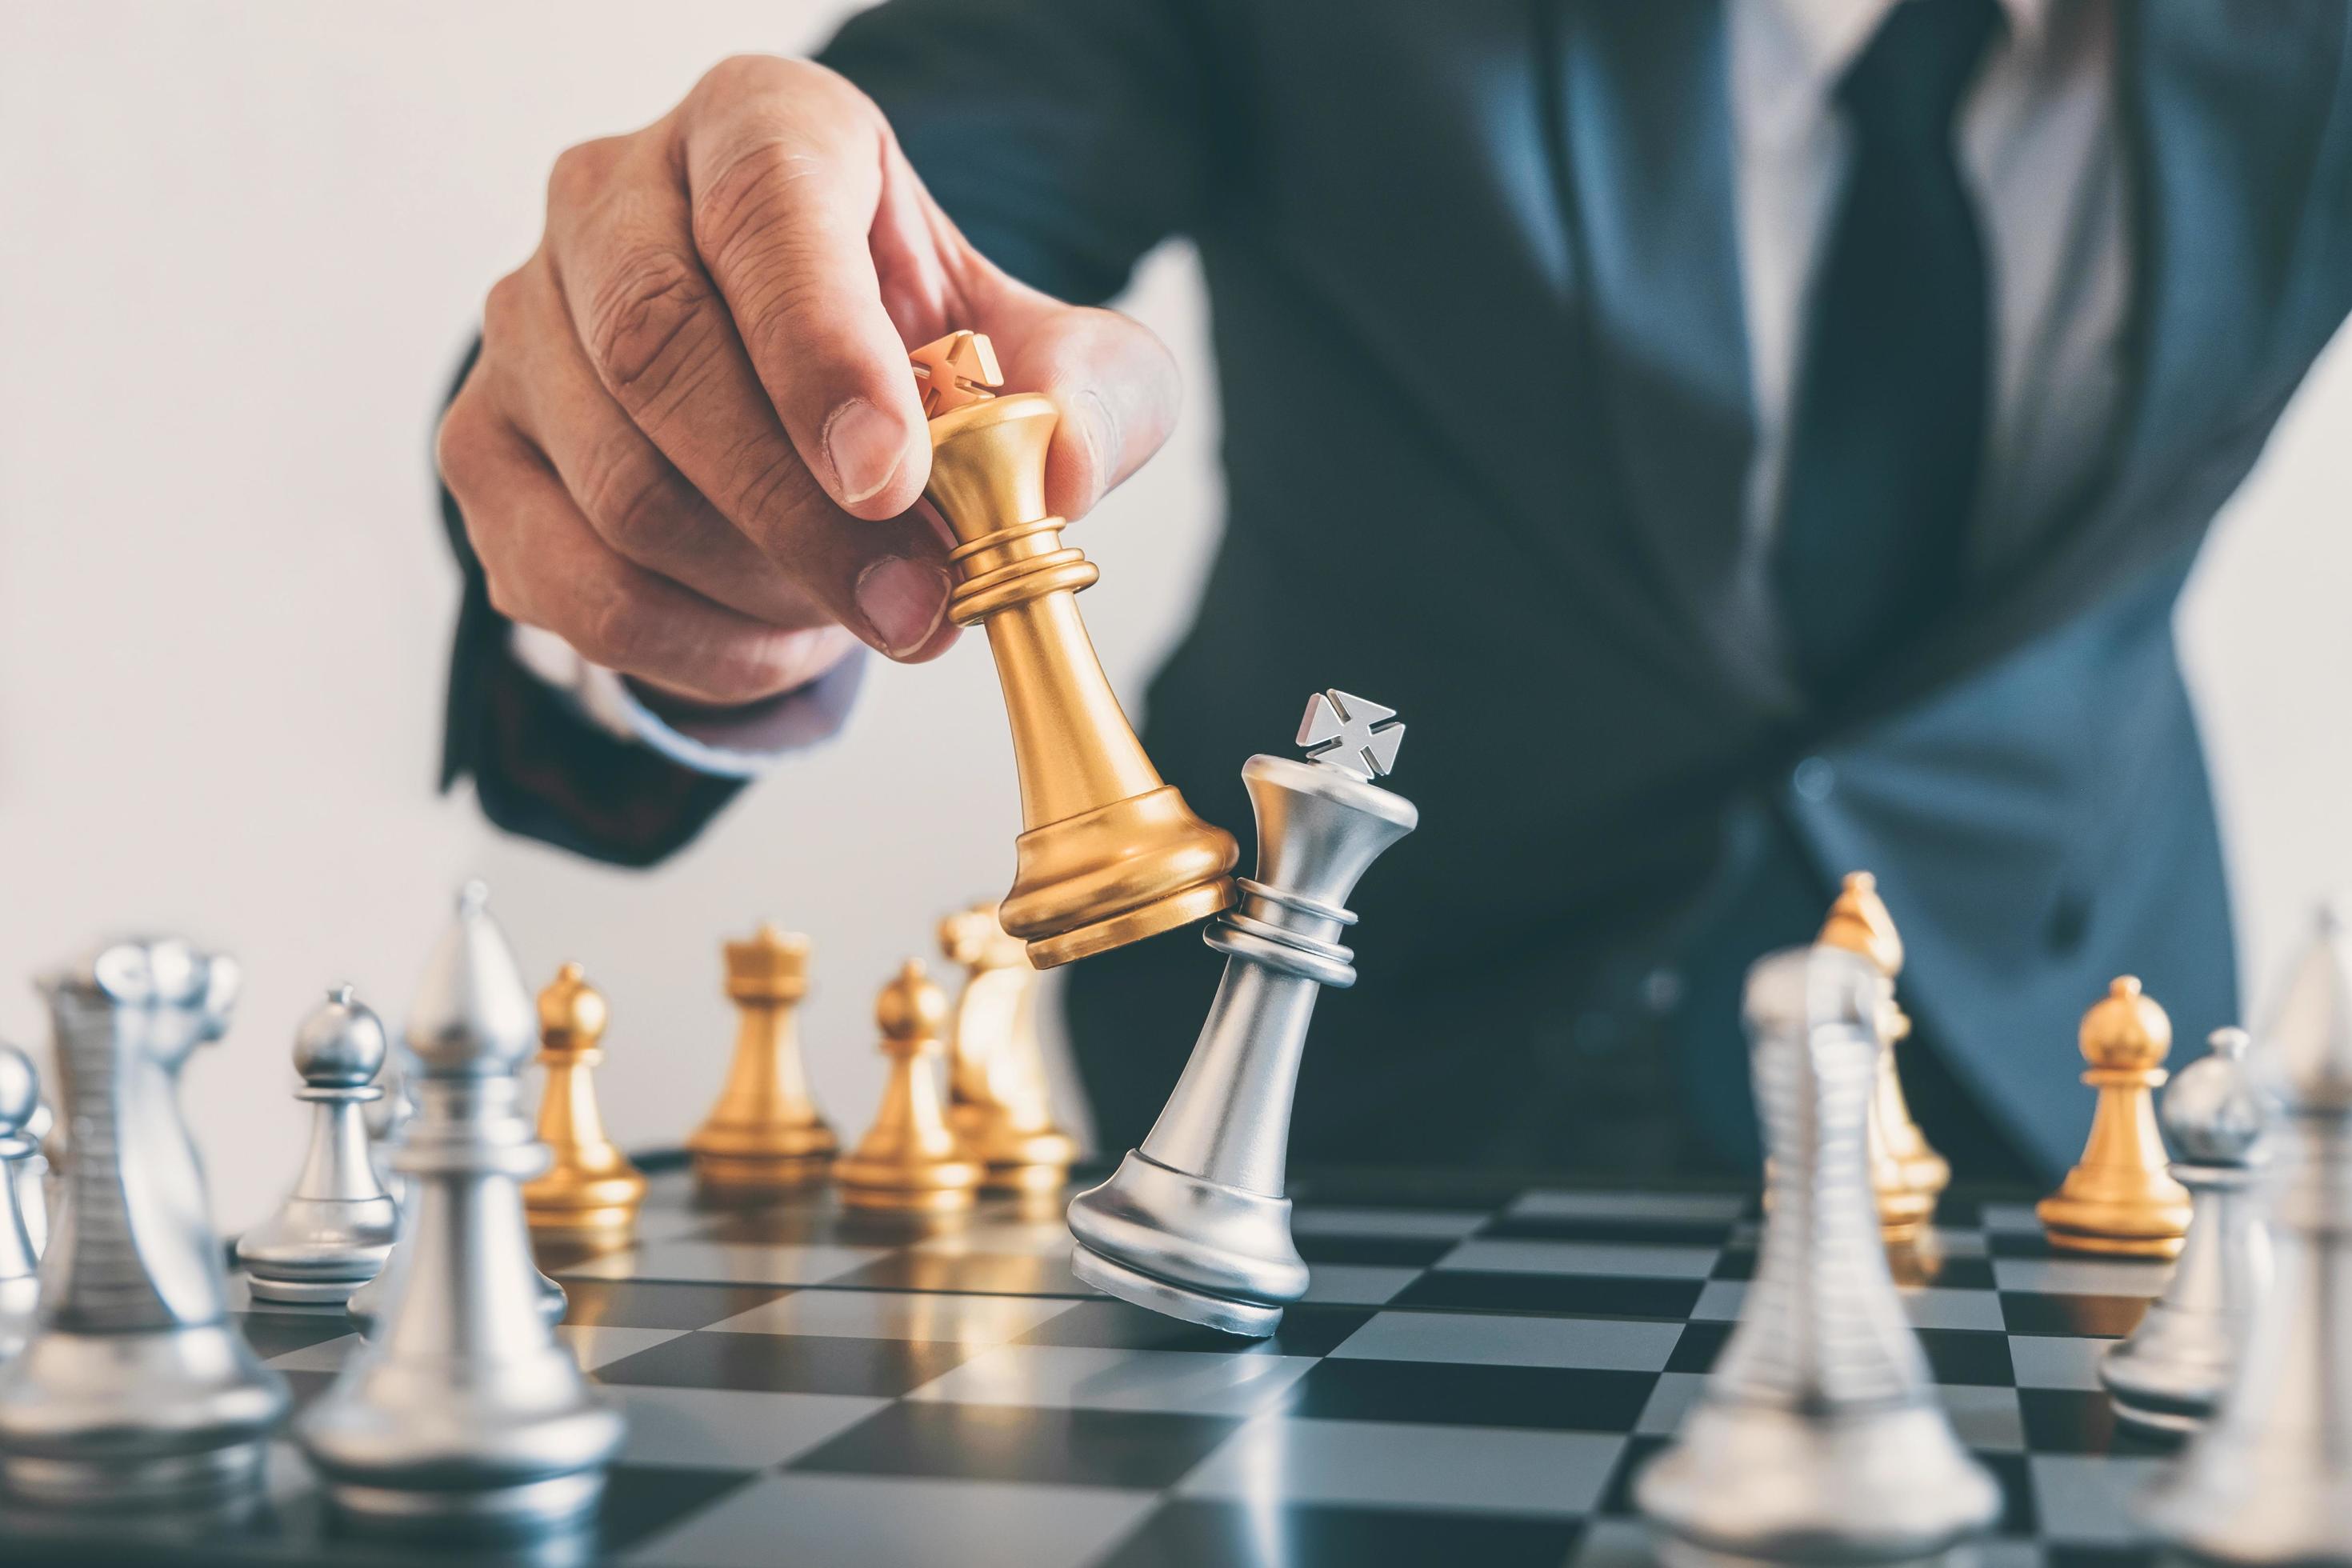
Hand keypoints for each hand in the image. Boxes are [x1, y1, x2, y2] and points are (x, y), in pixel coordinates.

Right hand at [438, 55, 1180, 705]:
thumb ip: (1093, 395)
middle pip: (660, 352)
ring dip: (763, 588)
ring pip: (618, 486)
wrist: (827, 415)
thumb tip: (1062, 475)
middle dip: (799, 515)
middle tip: (916, 610)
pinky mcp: (482, 444)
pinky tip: (785, 640)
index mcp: (761, 126)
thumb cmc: (936, 364)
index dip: (821, 348)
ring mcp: (525, 319)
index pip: (764, 207)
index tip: (895, 477)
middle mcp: (612, 195)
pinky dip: (693, 648)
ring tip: (870, 614)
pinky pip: (569, 582)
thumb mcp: (1055, 362)